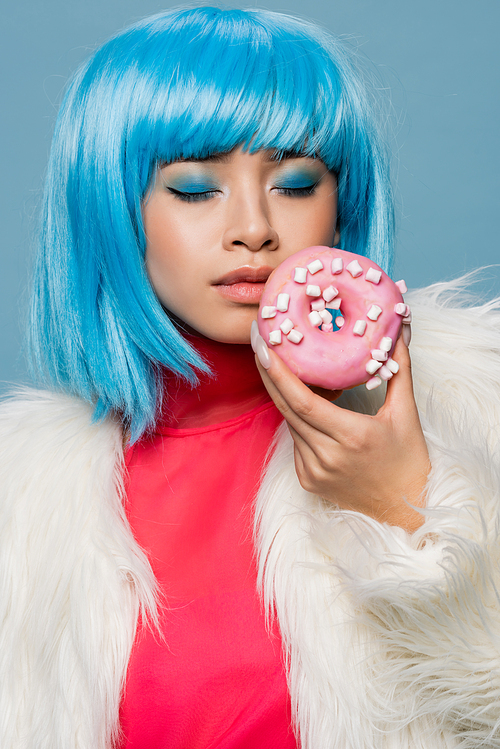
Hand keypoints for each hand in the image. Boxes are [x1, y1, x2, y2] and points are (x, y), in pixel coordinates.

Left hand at [254, 327, 429, 531]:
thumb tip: (399, 333)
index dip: (278, 373)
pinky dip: (298, 420)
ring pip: (290, 423)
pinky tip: (307, 405)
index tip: (263, 347)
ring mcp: (314, 472)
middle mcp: (327, 456)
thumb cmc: (409, 461)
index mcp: (351, 437)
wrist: (405, 511)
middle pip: (286, 408)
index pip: (303, 401)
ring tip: (285, 365)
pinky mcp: (308, 481)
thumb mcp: (406, 414)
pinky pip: (296, 441)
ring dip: (285, 395)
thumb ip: (399, 370)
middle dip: (269, 374)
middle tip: (261, 343)